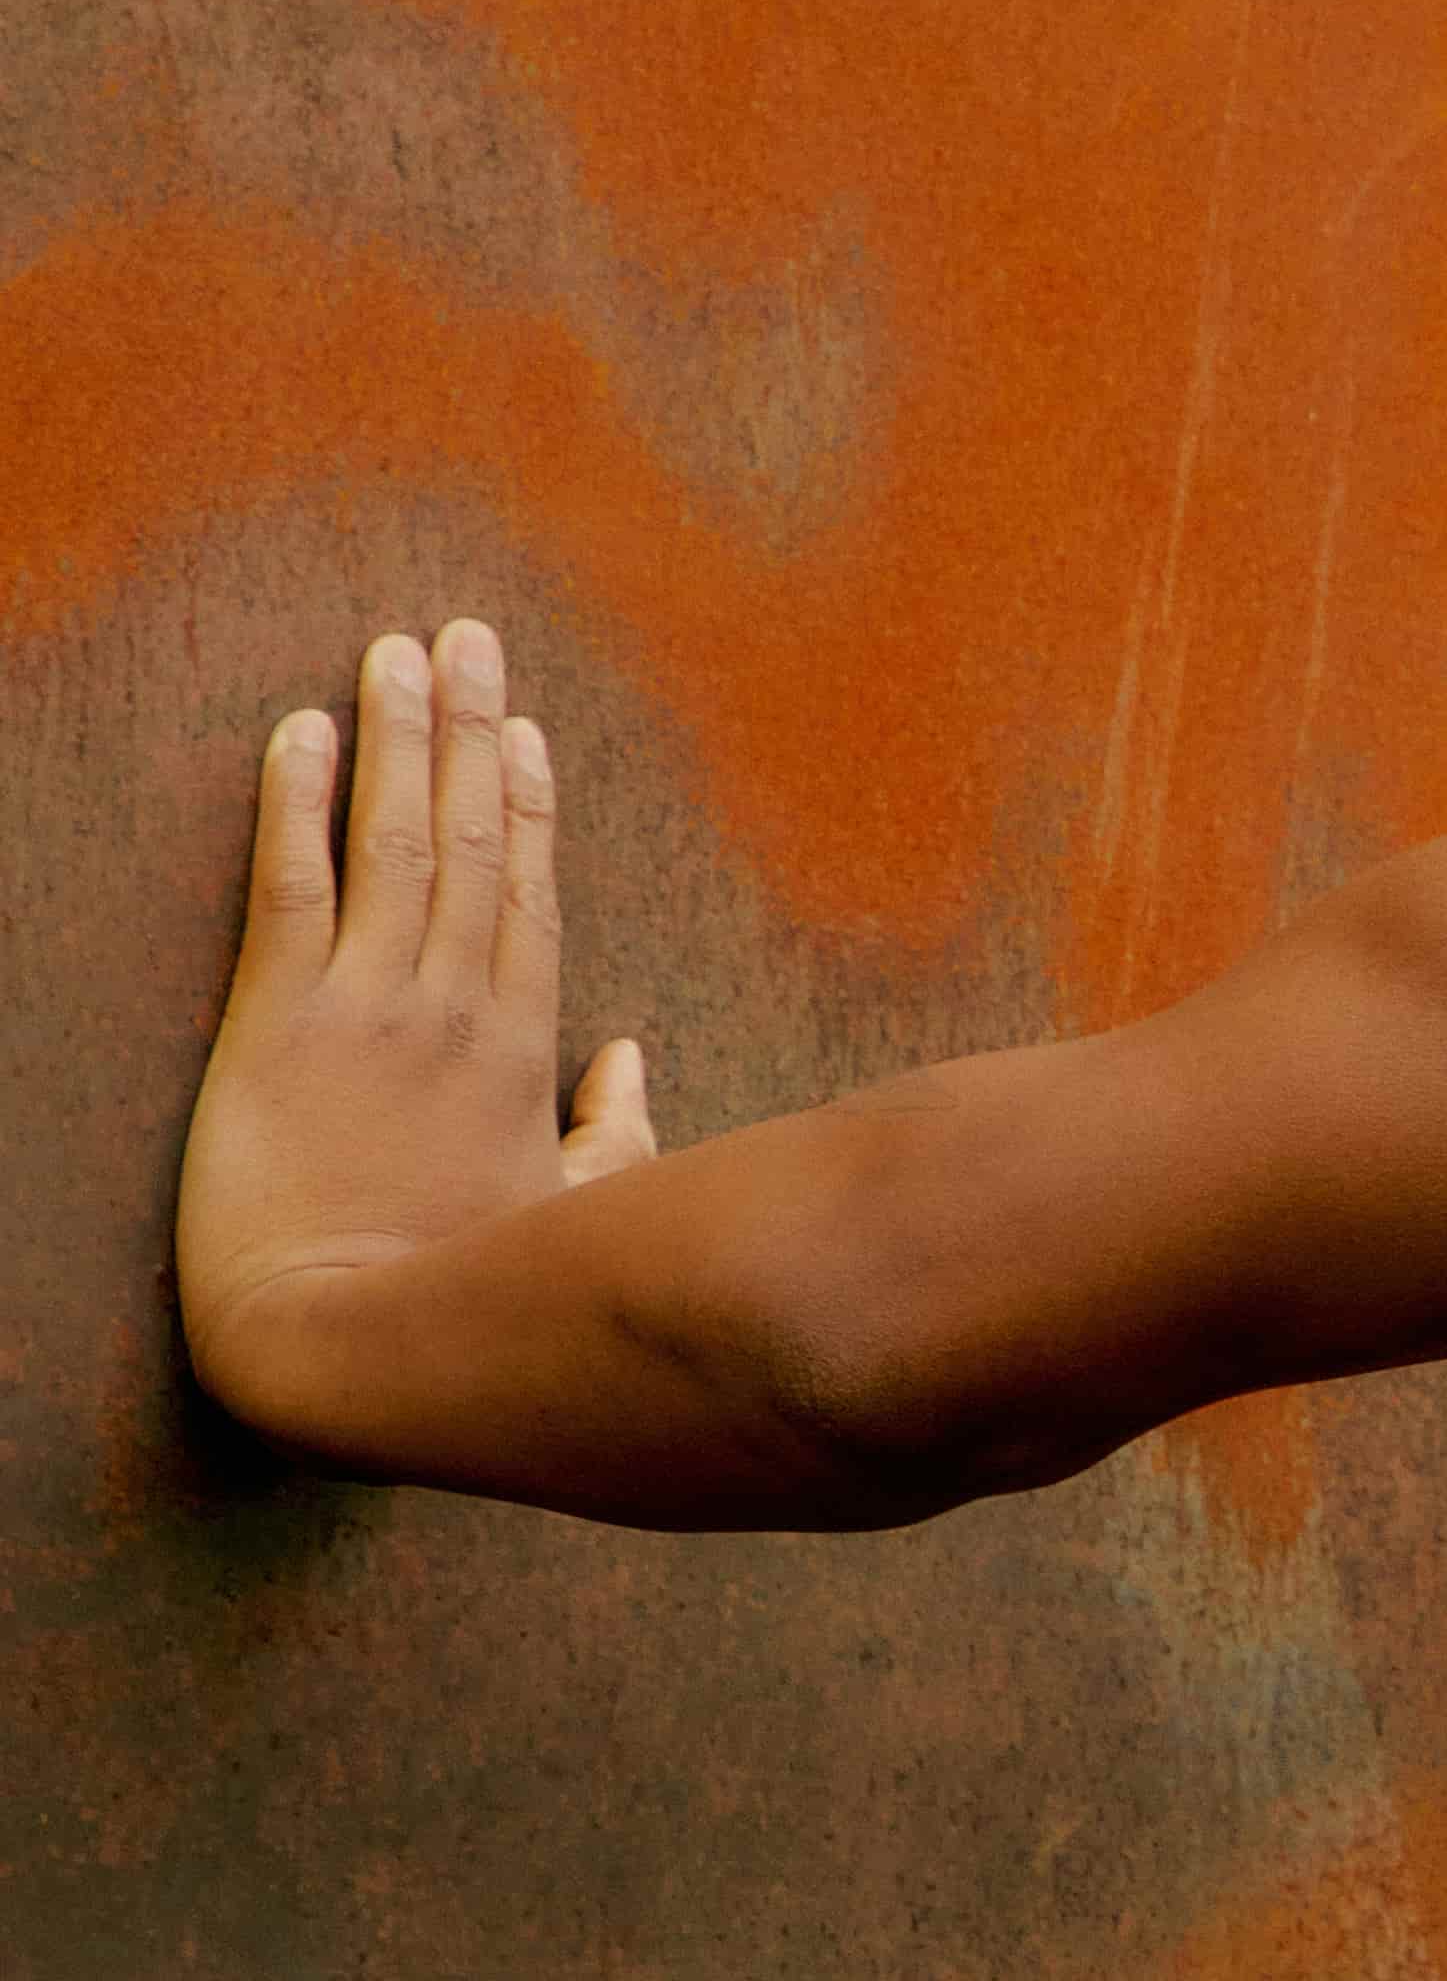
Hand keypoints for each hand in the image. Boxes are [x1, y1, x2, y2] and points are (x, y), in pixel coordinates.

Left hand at [177, 617, 657, 1445]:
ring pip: (398, 836)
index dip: (531, 800)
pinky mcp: (282, 1022)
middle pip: (474, 835)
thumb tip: (630, 1065)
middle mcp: (455, 1003)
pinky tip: (300, 728)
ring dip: (400, 734)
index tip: (526, 727)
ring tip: (398, 649)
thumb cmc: (465, 1301)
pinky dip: (298, 799)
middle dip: (470, 726)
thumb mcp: (573, 1216)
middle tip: (466, 635)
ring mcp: (372, 1006)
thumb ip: (612, 1134)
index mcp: (523, 1047)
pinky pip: (293, 884)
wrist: (349, 1345)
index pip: (531, 893)